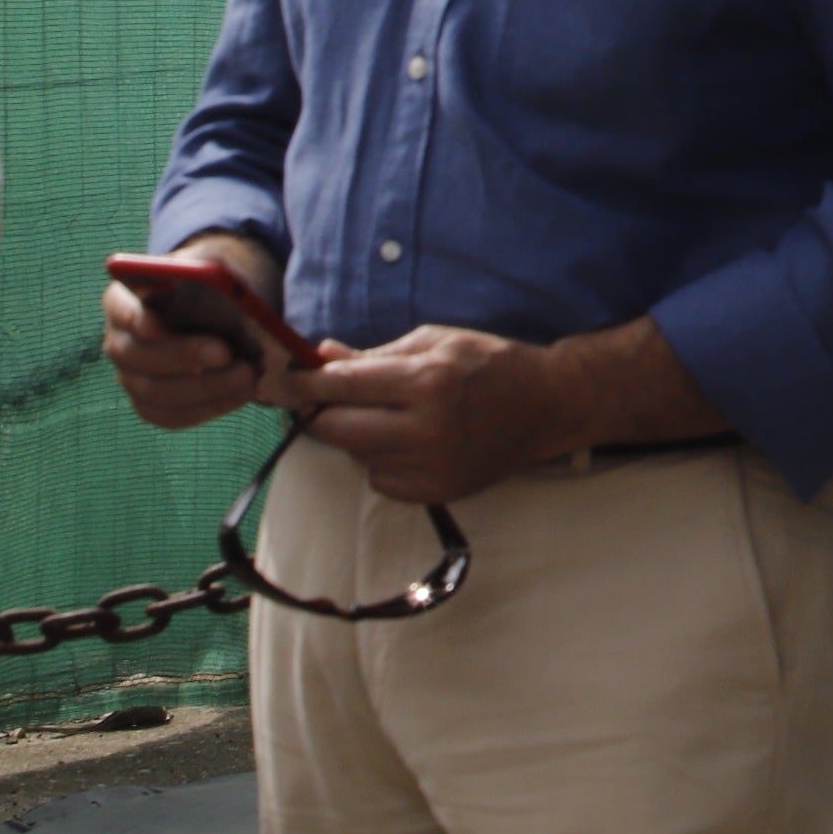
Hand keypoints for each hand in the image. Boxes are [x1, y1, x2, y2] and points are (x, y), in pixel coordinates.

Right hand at [105, 231, 302, 433]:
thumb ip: (208, 268)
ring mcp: (132, 379)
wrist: (218, 315)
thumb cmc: (210, 286)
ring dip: (205, 386)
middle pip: (138, 355)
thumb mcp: (209, 265)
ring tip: (248, 374)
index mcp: (122, 301)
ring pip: (157, 392)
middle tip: (226, 352)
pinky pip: (174, 415)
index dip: (134, 318)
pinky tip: (242, 393)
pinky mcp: (152, 406)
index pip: (119, 309)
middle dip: (184, 355)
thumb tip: (219, 275)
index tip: (157, 324)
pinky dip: (210, 406)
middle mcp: (120, 342)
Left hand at [287, 326, 580, 504]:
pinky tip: (408, 441)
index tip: (285, 380)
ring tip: (386, 415)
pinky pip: (381, 480)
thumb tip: (322, 357)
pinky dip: (382, 461)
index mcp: (426, 380)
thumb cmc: (491, 363)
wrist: (547, 406)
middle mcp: (426, 428)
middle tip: (320, 400)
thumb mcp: (436, 341)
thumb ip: (375, 354)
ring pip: (357, 456)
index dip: (305, 383)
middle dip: (320, 413)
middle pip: (337, 429)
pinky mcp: (437, 492)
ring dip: (357, 435)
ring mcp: (431, 466)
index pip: (342, 386)